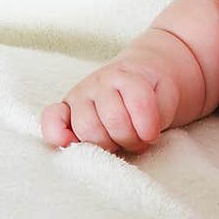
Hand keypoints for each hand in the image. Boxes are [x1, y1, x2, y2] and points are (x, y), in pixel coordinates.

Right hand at [40, 52, 180, 153]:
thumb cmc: (153, 90)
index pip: (137, 103)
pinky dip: (56, 133)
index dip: (148, 126)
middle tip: (137, 140)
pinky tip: (68, 142)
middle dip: (129, 138)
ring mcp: (79, 94)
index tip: (153, 134)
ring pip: (87, 129)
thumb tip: (143, 135)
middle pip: (113, 121)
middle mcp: (99, 82)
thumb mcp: (167, 96)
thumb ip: (159, 112)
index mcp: (127, 75)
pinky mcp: (65, 109)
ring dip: (107, 144)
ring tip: (118, 142)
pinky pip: (51, 119)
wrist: (140, 74)